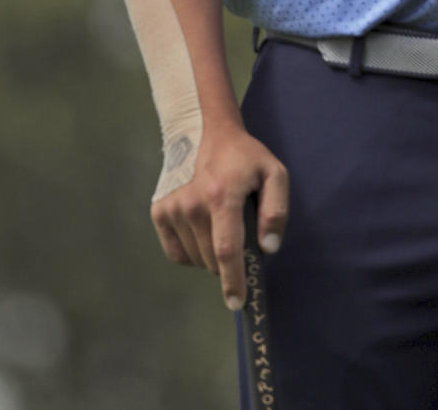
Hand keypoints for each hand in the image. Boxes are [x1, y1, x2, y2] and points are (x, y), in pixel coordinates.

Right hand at [150, 124, 287, 311]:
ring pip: (197, 259)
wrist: (207, 133)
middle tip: (241, 238)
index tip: (237, 303)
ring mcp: (173, 208)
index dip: (233, 281)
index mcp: (223, 197)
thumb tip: (268, 248)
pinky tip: (202, 230)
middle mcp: (193, 205)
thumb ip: (277, 210)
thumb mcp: (274, 174)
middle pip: (213, 259)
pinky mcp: (159, 211)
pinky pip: (177, 253)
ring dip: (212, 256)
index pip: (227, 251)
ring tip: (221, 226)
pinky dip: (192, 252)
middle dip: (230, 263)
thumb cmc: (246, 158)